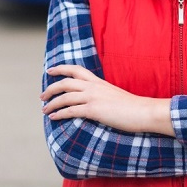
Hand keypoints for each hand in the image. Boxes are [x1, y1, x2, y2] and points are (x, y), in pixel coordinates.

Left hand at [41, 65, 173, 134]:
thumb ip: (102, 94)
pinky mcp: (94, 110)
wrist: (144, 111)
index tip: (50, 70)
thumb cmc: (132, 107)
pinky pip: (71, 110)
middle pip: (65, 83)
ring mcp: (93, 97)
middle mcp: (93, 87)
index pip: (75, 69)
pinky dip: (59, 113)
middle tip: (42, 96)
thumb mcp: (114, 94)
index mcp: (98, 81)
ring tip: (44, 110)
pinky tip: (53, 117)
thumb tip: (95, 100)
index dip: (61, 68)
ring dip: (52, 103)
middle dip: (51, 88)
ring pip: (65, 97)